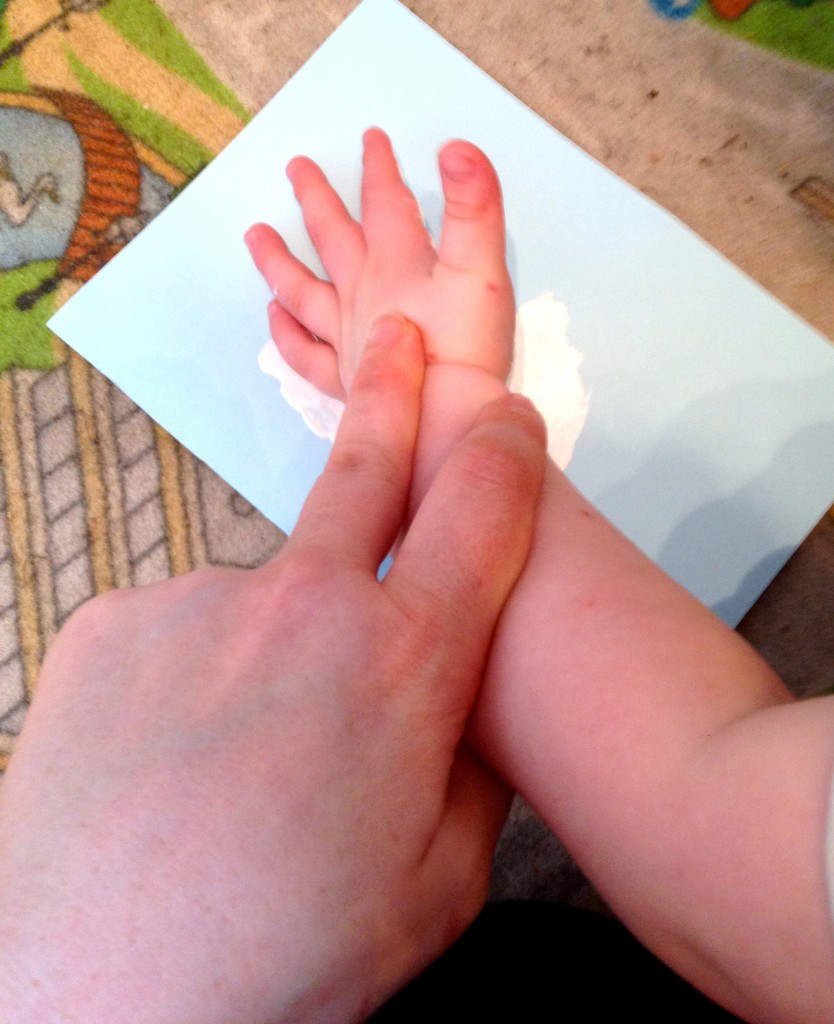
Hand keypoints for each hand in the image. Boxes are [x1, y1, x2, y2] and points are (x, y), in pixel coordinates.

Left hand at [0, 316, 545, 1023]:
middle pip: (363, 472)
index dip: (503, 455)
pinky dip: (192, 677)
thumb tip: (464, 705)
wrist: (103, 995)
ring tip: (238, 759)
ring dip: (271, 646)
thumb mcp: (439, 882)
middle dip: (390, 397)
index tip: (507, 418)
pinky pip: (177, 631)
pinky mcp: (113, 624)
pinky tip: (173, 758)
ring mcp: (196, 604)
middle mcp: (303, 607)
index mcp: (403, 665)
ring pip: (260, 597)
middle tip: (393, 341)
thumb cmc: (287, 952)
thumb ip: (468, 768)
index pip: (480, 516)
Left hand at [246, 127, 514, 396]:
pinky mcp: (346, 379)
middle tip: (295, 167)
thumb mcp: (481, 269)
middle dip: (317, 198)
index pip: (385, 202)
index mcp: (398, 262)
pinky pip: (305, 352)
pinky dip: (286, 333)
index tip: (370, 138)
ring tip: (255, 235)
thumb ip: (473, 208)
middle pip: (333, 237)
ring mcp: (349, 338)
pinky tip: (274, 316)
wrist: (447, 422)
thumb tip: (454, 148)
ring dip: (279, 261)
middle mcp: (364, 294)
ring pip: (304, 291)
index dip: (379, 166)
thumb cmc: (467, 347)